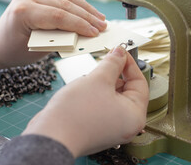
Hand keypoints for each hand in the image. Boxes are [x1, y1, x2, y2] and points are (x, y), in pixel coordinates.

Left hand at [0, 0, 106, 70]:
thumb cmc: (14, 50)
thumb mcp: (37, 50)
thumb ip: (59, 40)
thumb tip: (82, 36)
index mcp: (23, 12)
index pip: (58, 16)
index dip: (80, 24)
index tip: (95, 33)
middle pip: (64, 4)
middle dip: (87, 16)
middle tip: (102, 26)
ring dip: (85, 8)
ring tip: (100, 18)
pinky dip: (77, 3)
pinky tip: (88, 11)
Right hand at [22, 46, 148, 156]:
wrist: (50, 136)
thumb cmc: (76, 114)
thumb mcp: (98, 79)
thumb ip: (113, 63)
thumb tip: (120, 53)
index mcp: (135, 115)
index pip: (140, 82)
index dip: (129, 64)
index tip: (120, 53)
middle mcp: (126, 124)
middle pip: (126, 90)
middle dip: (113, 75)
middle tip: (104, 62)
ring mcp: (111, 128)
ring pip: (112, 97)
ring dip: (101, 85)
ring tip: (88, 83)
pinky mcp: (97, 128)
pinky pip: (102, 106)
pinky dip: (94, 96)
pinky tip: (82, 93)